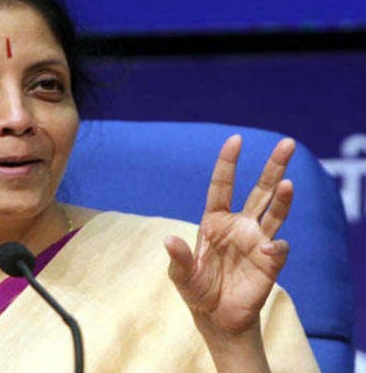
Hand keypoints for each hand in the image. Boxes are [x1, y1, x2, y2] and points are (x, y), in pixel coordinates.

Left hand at [164, 135, 294, 336]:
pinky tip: (268, 248)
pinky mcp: (270, 261)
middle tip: (287, 143)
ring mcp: (256, 241)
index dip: (228, 163)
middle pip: (260, 190)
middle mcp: (239, 225)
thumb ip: (179, 259)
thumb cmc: (197, 290)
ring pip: (275, 212)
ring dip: (283, 198)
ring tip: (288, 184)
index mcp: (215, 221)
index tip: (235, 140)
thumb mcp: (181, 276)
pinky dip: (275, 246)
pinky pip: (278, 247)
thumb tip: (169, 240)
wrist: (217, 317)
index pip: (222, 186)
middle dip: (273, 166)